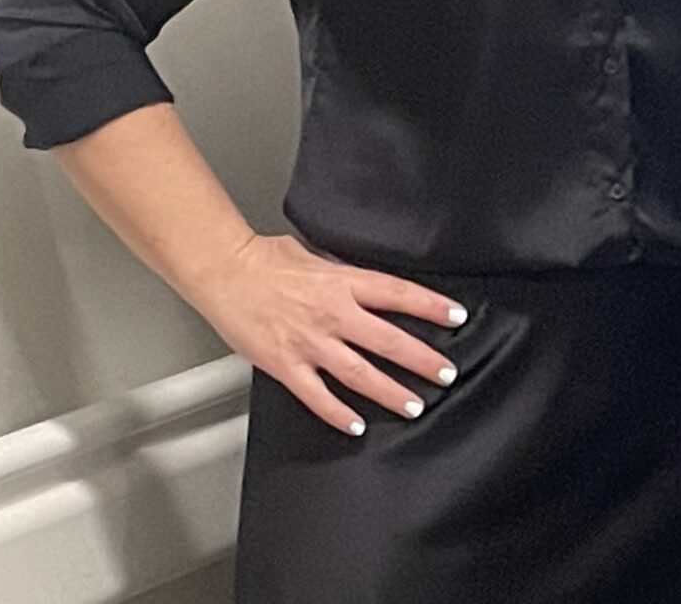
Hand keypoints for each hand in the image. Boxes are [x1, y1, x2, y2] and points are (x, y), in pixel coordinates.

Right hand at [184, 232, 465, 435]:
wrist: (224, 272)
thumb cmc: (265, 259)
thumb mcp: (317, 255)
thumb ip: (344, 274)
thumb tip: (366, 282)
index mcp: (344, 282)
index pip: (399, 294)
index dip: (432, 306)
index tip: (456, 316)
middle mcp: (333, 314)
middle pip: (388, 340)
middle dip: (422, 359)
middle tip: (445, 373)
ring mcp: (310, 343)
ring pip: (360, 374)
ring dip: (390, 392)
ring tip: (414, 405)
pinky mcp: (285, 365)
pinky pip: (317, 396)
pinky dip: (338, 413)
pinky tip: (356, 425)